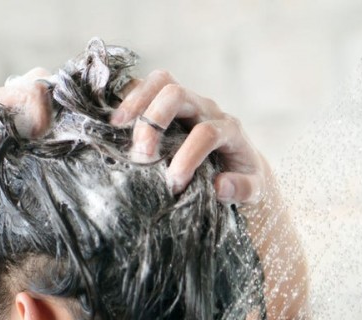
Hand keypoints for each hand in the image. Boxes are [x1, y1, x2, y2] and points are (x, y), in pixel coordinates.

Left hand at [0, 68, 53, 210]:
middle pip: (38, 89)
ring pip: (37, 111)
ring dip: (46, 130)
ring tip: (38, 154)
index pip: (29, 88)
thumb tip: (0, 142)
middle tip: (42, 142)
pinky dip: (38, 145)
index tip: (37, 137)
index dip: (42, 109)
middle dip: (51, 112)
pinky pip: (29, 134)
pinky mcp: (0, 142)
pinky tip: (31, 163)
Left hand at [110, 70, 309, 319]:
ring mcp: (226, 130)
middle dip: (152, 121)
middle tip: (141, 156)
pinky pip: (241, 170)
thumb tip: (119, 154)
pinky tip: (217, 192)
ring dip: (185, 154)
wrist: (237, 185)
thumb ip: (141, 149)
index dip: (133, 98)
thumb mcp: (162, 157)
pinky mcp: (247, 158)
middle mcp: (202, 110)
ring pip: (207, 127)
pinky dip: (229, 182)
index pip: (155, 84)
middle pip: (174, 92)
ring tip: (172, 181)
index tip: (114, 126)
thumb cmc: (188, 170)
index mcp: (178, 106)